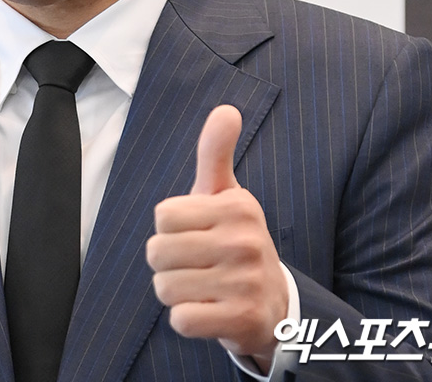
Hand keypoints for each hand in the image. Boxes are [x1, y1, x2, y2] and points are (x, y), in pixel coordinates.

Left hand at [145, 105, 287, 371]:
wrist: (275, 303)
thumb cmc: (236, 241)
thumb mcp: (227, 196)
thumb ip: (216, 153)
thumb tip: (226, 109)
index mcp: (237, 207)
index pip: (161, 216)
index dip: (170, 229)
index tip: (197, 234)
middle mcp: (245, 242)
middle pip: (156, 252)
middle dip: (167, 263)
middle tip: (197, 266)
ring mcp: (245, 283)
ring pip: (164, 287)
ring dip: (175, 293)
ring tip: (204, 288)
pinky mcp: (241, 321)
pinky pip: (180, 319)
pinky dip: (187, 319)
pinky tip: (210, 311)